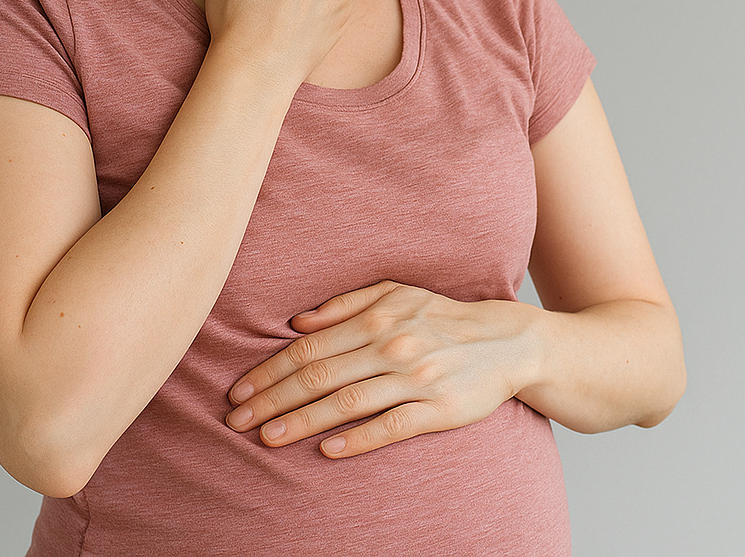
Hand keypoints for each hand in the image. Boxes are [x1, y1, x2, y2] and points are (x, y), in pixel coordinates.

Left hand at [225, 281, 539, 457]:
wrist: (508, 341)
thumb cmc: (443, 318)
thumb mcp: (398, 294)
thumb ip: (347, 304)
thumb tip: (297, 322)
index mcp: (379, 316)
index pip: (311, 347)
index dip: (270, 370)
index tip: (239, 391)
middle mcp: (394, 345)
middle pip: (320, 375)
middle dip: (272, 399)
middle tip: (236, 420)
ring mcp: (417, 378)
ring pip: (347, 402)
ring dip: (302, 422)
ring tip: (267, 438)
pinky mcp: (440, 409)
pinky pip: (391, 426)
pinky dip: (357, 439)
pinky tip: (326, 451)